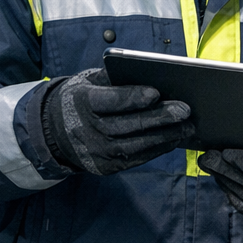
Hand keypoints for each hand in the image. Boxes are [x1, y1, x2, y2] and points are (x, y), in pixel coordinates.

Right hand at [41, 68, 192, 174]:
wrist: (56, 132)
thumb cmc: (81, 99)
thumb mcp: (89, 82)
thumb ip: (115, 78)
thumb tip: (150, 74)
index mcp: (81, 103)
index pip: (108, 101)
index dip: (132, 98)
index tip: (155, 92)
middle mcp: (87, 130)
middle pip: (127, 125)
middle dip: (158, 118)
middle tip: (184, 110)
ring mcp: (96, 153)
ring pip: (135, 146)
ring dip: (165, 137)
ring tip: (187, 126)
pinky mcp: (105, 167)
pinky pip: (135, 159)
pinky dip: (157, 149)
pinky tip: (173, 139)